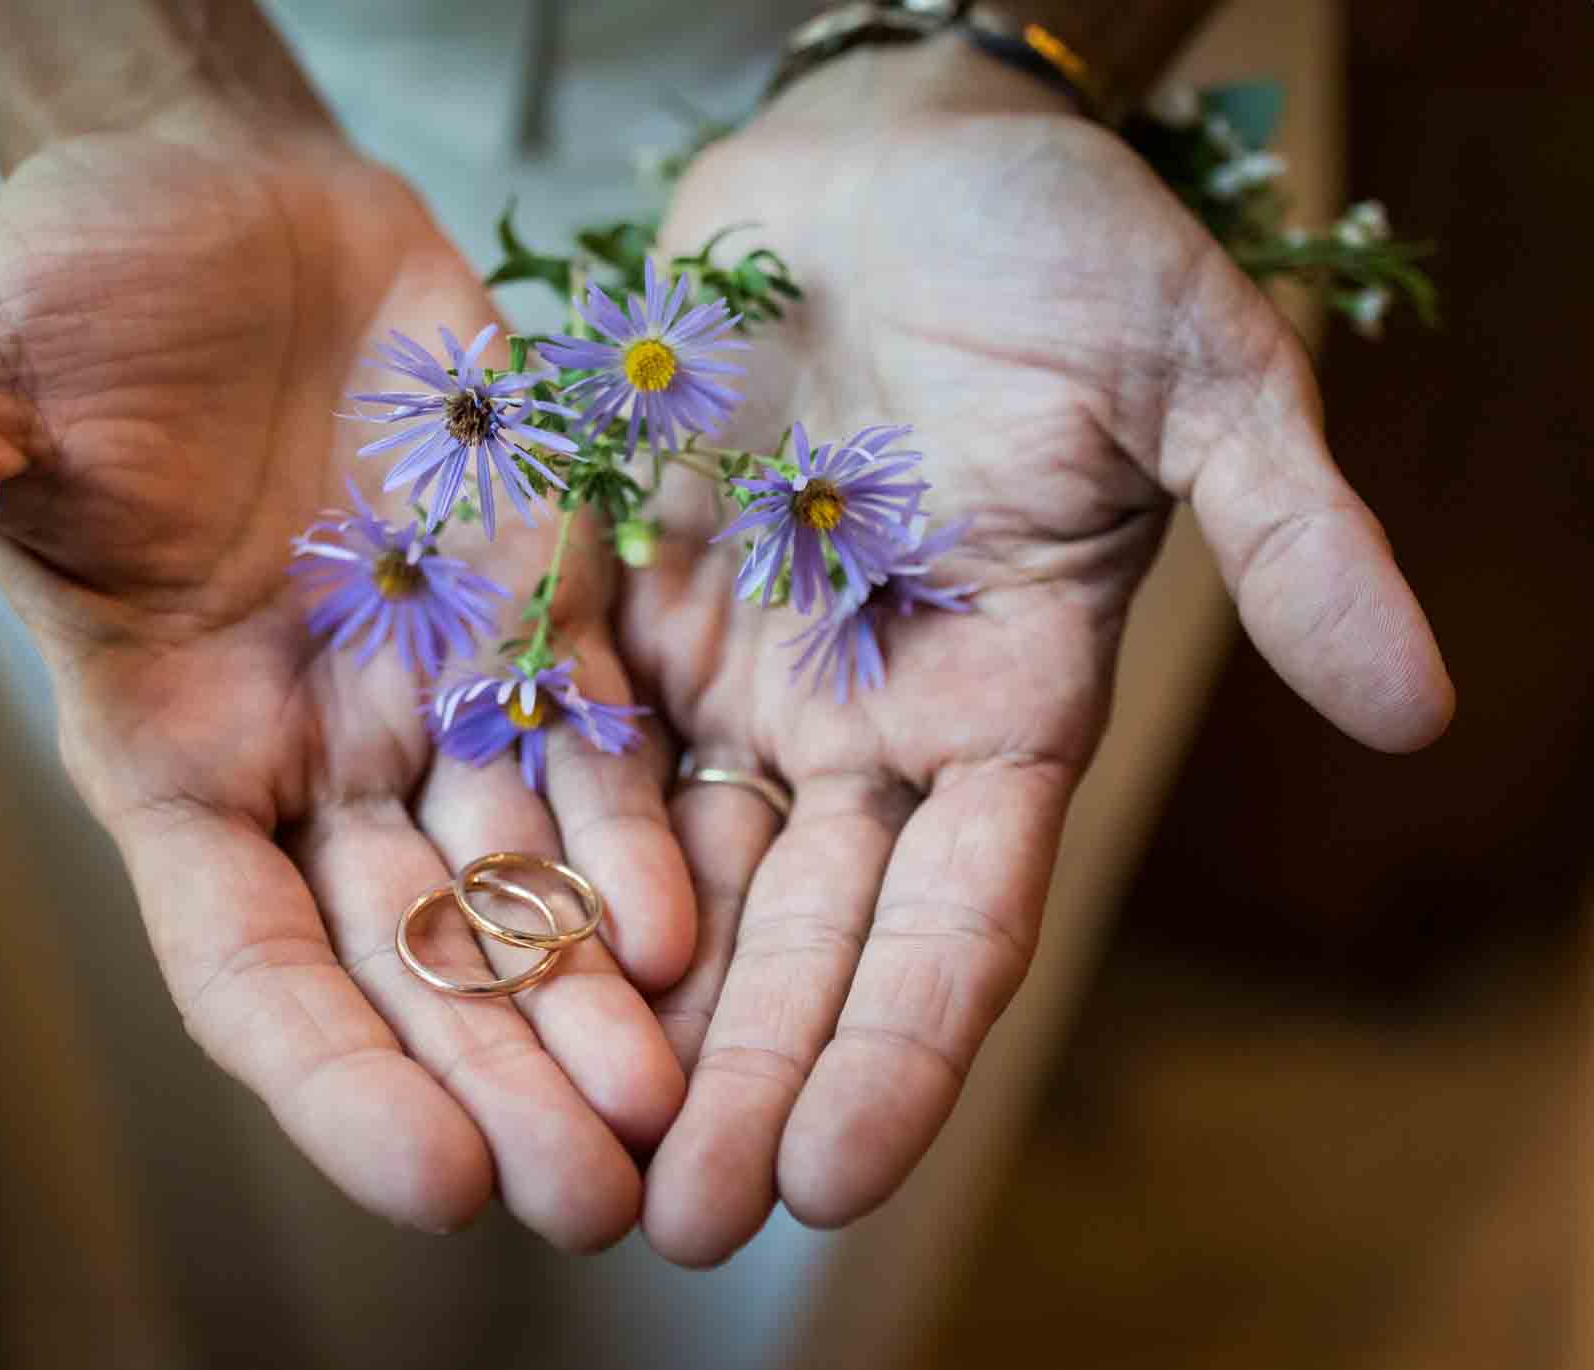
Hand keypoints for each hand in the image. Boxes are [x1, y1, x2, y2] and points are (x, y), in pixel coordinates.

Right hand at [0, 110, 695, 1249]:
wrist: (227, 191)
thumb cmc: (66, 288)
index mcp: (169, 754)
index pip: (246, 959)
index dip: (332, 1076)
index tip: (433, 1183)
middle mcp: (314, 751)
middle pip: (411, 958)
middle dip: (499, 1077)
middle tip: (596, 1196)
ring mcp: (435, 685)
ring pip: (522, 879)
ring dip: (594, 994)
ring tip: (673, 1107)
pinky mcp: (535, 603)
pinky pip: (596, 739)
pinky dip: (644, 831)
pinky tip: (696, 922)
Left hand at [621, 43, 1452, 1263]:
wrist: (899, 147)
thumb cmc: (1063, 244)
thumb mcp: (1198, 376)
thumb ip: (1290, 536)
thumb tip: (1426, 706)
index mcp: (1007, 706)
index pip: (962, 918)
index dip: (903, 1049)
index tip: (833, 1183)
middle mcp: (868, 720)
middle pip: (802, 931)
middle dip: (742, 1075)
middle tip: (671, 1225)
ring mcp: (745, 667)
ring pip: (678, 864)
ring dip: (622, 999)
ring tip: (557, 1131)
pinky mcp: (637, 599)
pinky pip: (572, 734)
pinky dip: (533, 832)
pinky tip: (473, 941)